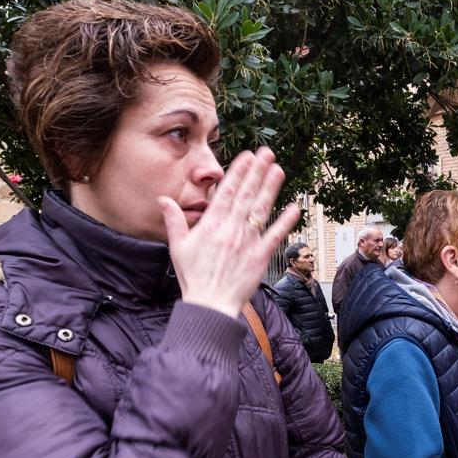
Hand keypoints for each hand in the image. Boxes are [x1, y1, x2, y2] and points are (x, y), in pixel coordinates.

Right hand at [161, 147, 300, 317]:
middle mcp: (231, 229)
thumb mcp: (178, 247)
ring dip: (271, 189)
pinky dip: (286, 222)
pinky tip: (295, 207)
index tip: (247, 156)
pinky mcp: (260, 257)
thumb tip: (163, 200)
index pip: (227, 192)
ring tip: (279, 170)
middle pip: (246, 195)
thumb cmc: (193, 276)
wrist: (209, 304)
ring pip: (261, 210)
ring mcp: (247, 242)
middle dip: (257, 172)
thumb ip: (174, 221)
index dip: (238, 172)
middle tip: (267, 153)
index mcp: (211, 225)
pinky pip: (275, 236)